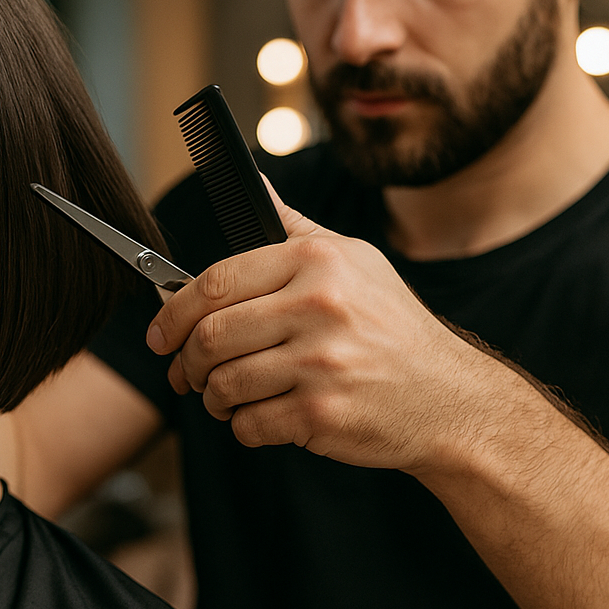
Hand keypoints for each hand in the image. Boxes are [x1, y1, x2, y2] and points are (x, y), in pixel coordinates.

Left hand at [147, 179, 521, 473]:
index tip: (160, 334)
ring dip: (212, 399)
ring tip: (224, 398)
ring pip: (223, 384)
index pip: (216, 281)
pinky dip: (243, 427)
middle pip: (210, 336)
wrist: (449, 398)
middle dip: (186, 363)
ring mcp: (321, 362)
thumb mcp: (354, 260)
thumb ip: (293, 228)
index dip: (173, 312)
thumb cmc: (393, 327)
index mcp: (318, 262)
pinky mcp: (323, 412)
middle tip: (186, 375)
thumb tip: (253, 180)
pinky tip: (261, 417)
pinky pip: (249, 424)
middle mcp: (319, 306)